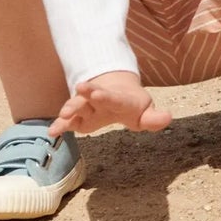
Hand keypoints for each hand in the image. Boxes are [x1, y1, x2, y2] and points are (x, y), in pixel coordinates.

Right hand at [49, 71, 171, 136]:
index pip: (114, 97)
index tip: (98, 93)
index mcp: (119, 98)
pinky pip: (67, 121)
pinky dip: (60, 126)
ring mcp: (87, 106)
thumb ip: (154, 118)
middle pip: (92, 95)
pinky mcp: (78, 117)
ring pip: (77, 105)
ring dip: (71, 107)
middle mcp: (100, 99)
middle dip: (87, 93)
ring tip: (63, 114)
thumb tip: (168, 118)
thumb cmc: (132, 105)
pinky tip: (52, 132)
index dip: (105, 95)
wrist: (115, 92)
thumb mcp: (145, 111)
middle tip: (80, 89)